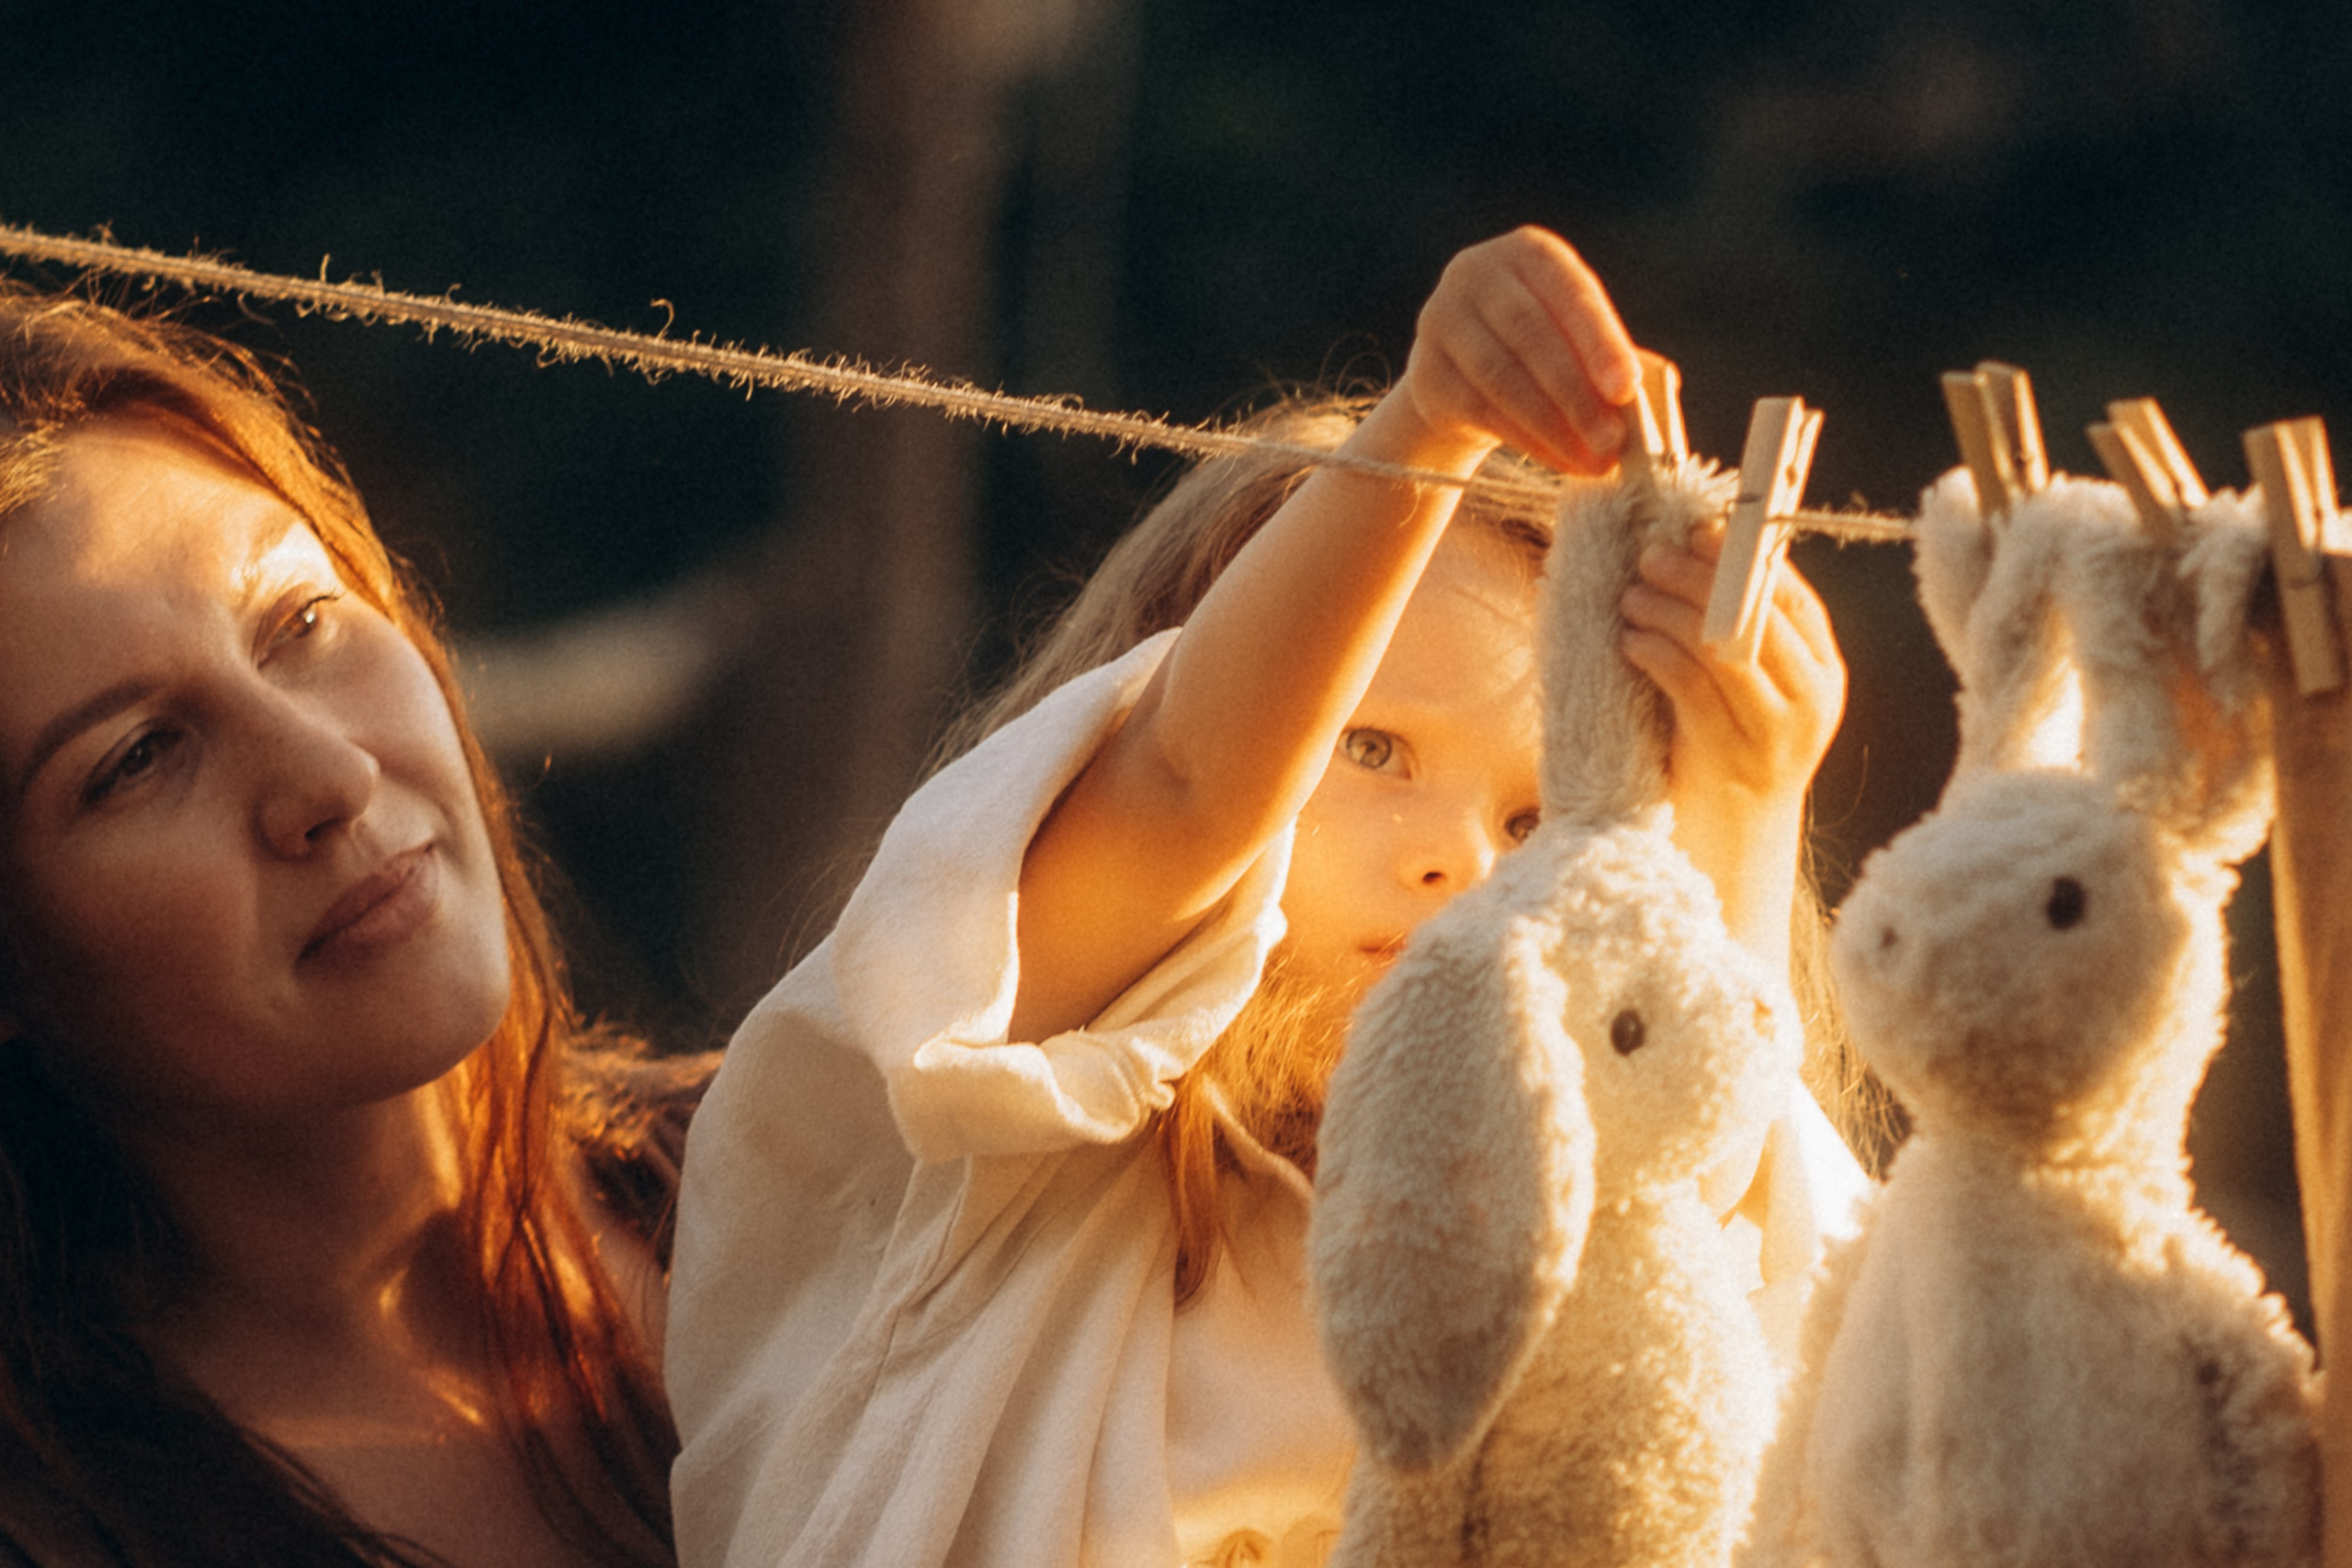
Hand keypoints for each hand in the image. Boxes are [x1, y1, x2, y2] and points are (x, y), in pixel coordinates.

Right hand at [1378, 226, 1641, 474]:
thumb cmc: (1541, 352)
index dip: (1600, 342)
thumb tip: (1652, 399)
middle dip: (1577, 393)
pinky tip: (1562, 461)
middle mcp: (1476, 272)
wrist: (1463, 378)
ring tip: (1595, 461)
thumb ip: (1611, 357)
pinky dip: (1527, 440)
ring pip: (1502, 376)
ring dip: (1554, 425)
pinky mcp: (1425, 371)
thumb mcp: (1577, 338)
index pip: (1569, 293)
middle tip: (1613, 441)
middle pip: (1530, 333)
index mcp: (1528, 252)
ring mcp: (1441, 319)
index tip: (1626, 389)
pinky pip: (1479, 409)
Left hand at [1618, 525, 1846, 961]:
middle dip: (1700, 576)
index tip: (1700, 530)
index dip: (1746, 558)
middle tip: (1650, 556)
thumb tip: (1693, 560)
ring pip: (1723, 645)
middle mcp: (1811, 701)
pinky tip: (1629, 640)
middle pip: (1757, 615)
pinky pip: (1690, 687)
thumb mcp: (1749, 698)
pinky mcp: (1729, 756)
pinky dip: (1656, 652)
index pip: (1794, 599)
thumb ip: (1740, 642)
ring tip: (1630, 597)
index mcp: (1823, 676)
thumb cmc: (1727, 760)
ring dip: (1669, 610)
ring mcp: (1774, 732)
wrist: (1731, 852)